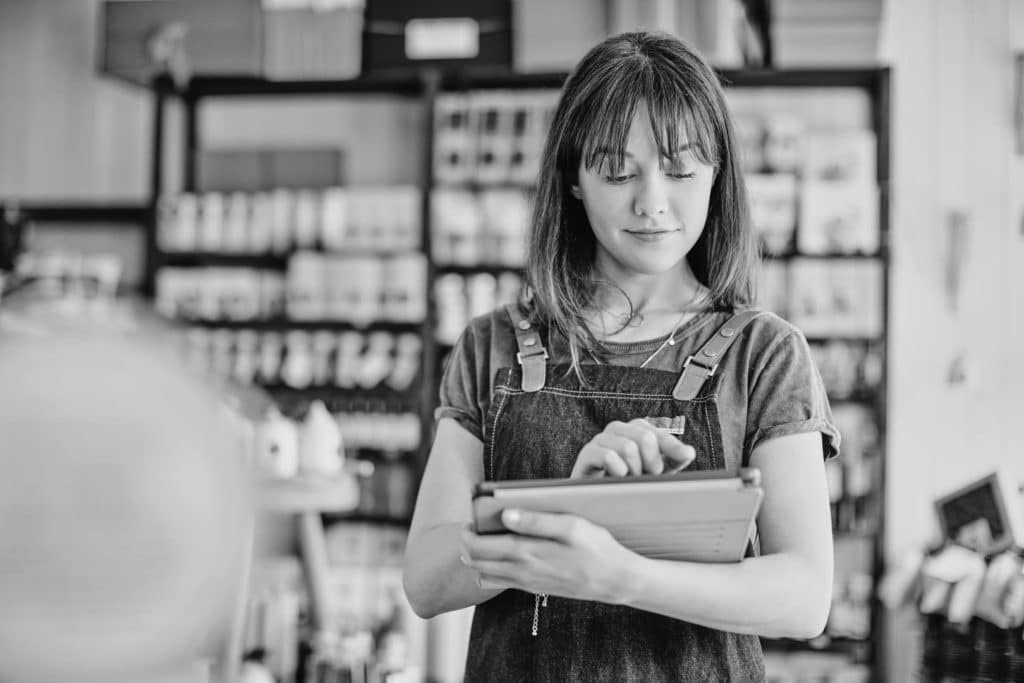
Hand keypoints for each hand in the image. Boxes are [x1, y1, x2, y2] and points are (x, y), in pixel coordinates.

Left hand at [459, 509, 635, 603]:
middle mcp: (521, 571)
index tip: (470, 518)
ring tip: (485, 540)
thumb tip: (506, 514)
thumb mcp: (571, 526)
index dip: (467, 533)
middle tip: (472, 527)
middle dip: (467, 545)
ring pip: (484, 577)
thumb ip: (537, 520)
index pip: (479, 548)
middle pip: (476, 563)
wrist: (615, 580)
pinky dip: (491, 571)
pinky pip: (501, 584)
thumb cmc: (596, 547)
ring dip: (477, 560)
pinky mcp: (534, 589)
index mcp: (527, 552)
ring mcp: (526, 583)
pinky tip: (503, 555)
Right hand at [570, 418, 695, 477]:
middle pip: (644, 437)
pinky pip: (607, 456)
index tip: (684, 457)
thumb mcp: (657, 472)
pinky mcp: (586, 454)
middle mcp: (618, 430)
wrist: (597, 500)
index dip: (672, 446)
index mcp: (636, 429)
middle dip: (651, 462)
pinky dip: (618, 470)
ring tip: (630, 480)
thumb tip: (689, 451)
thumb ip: (673, 460)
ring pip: (627, 447)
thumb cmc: (629, 483)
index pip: (658, 433)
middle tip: (648, 477)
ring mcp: (600, 440)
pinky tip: (617, 479)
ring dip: (634, 470)